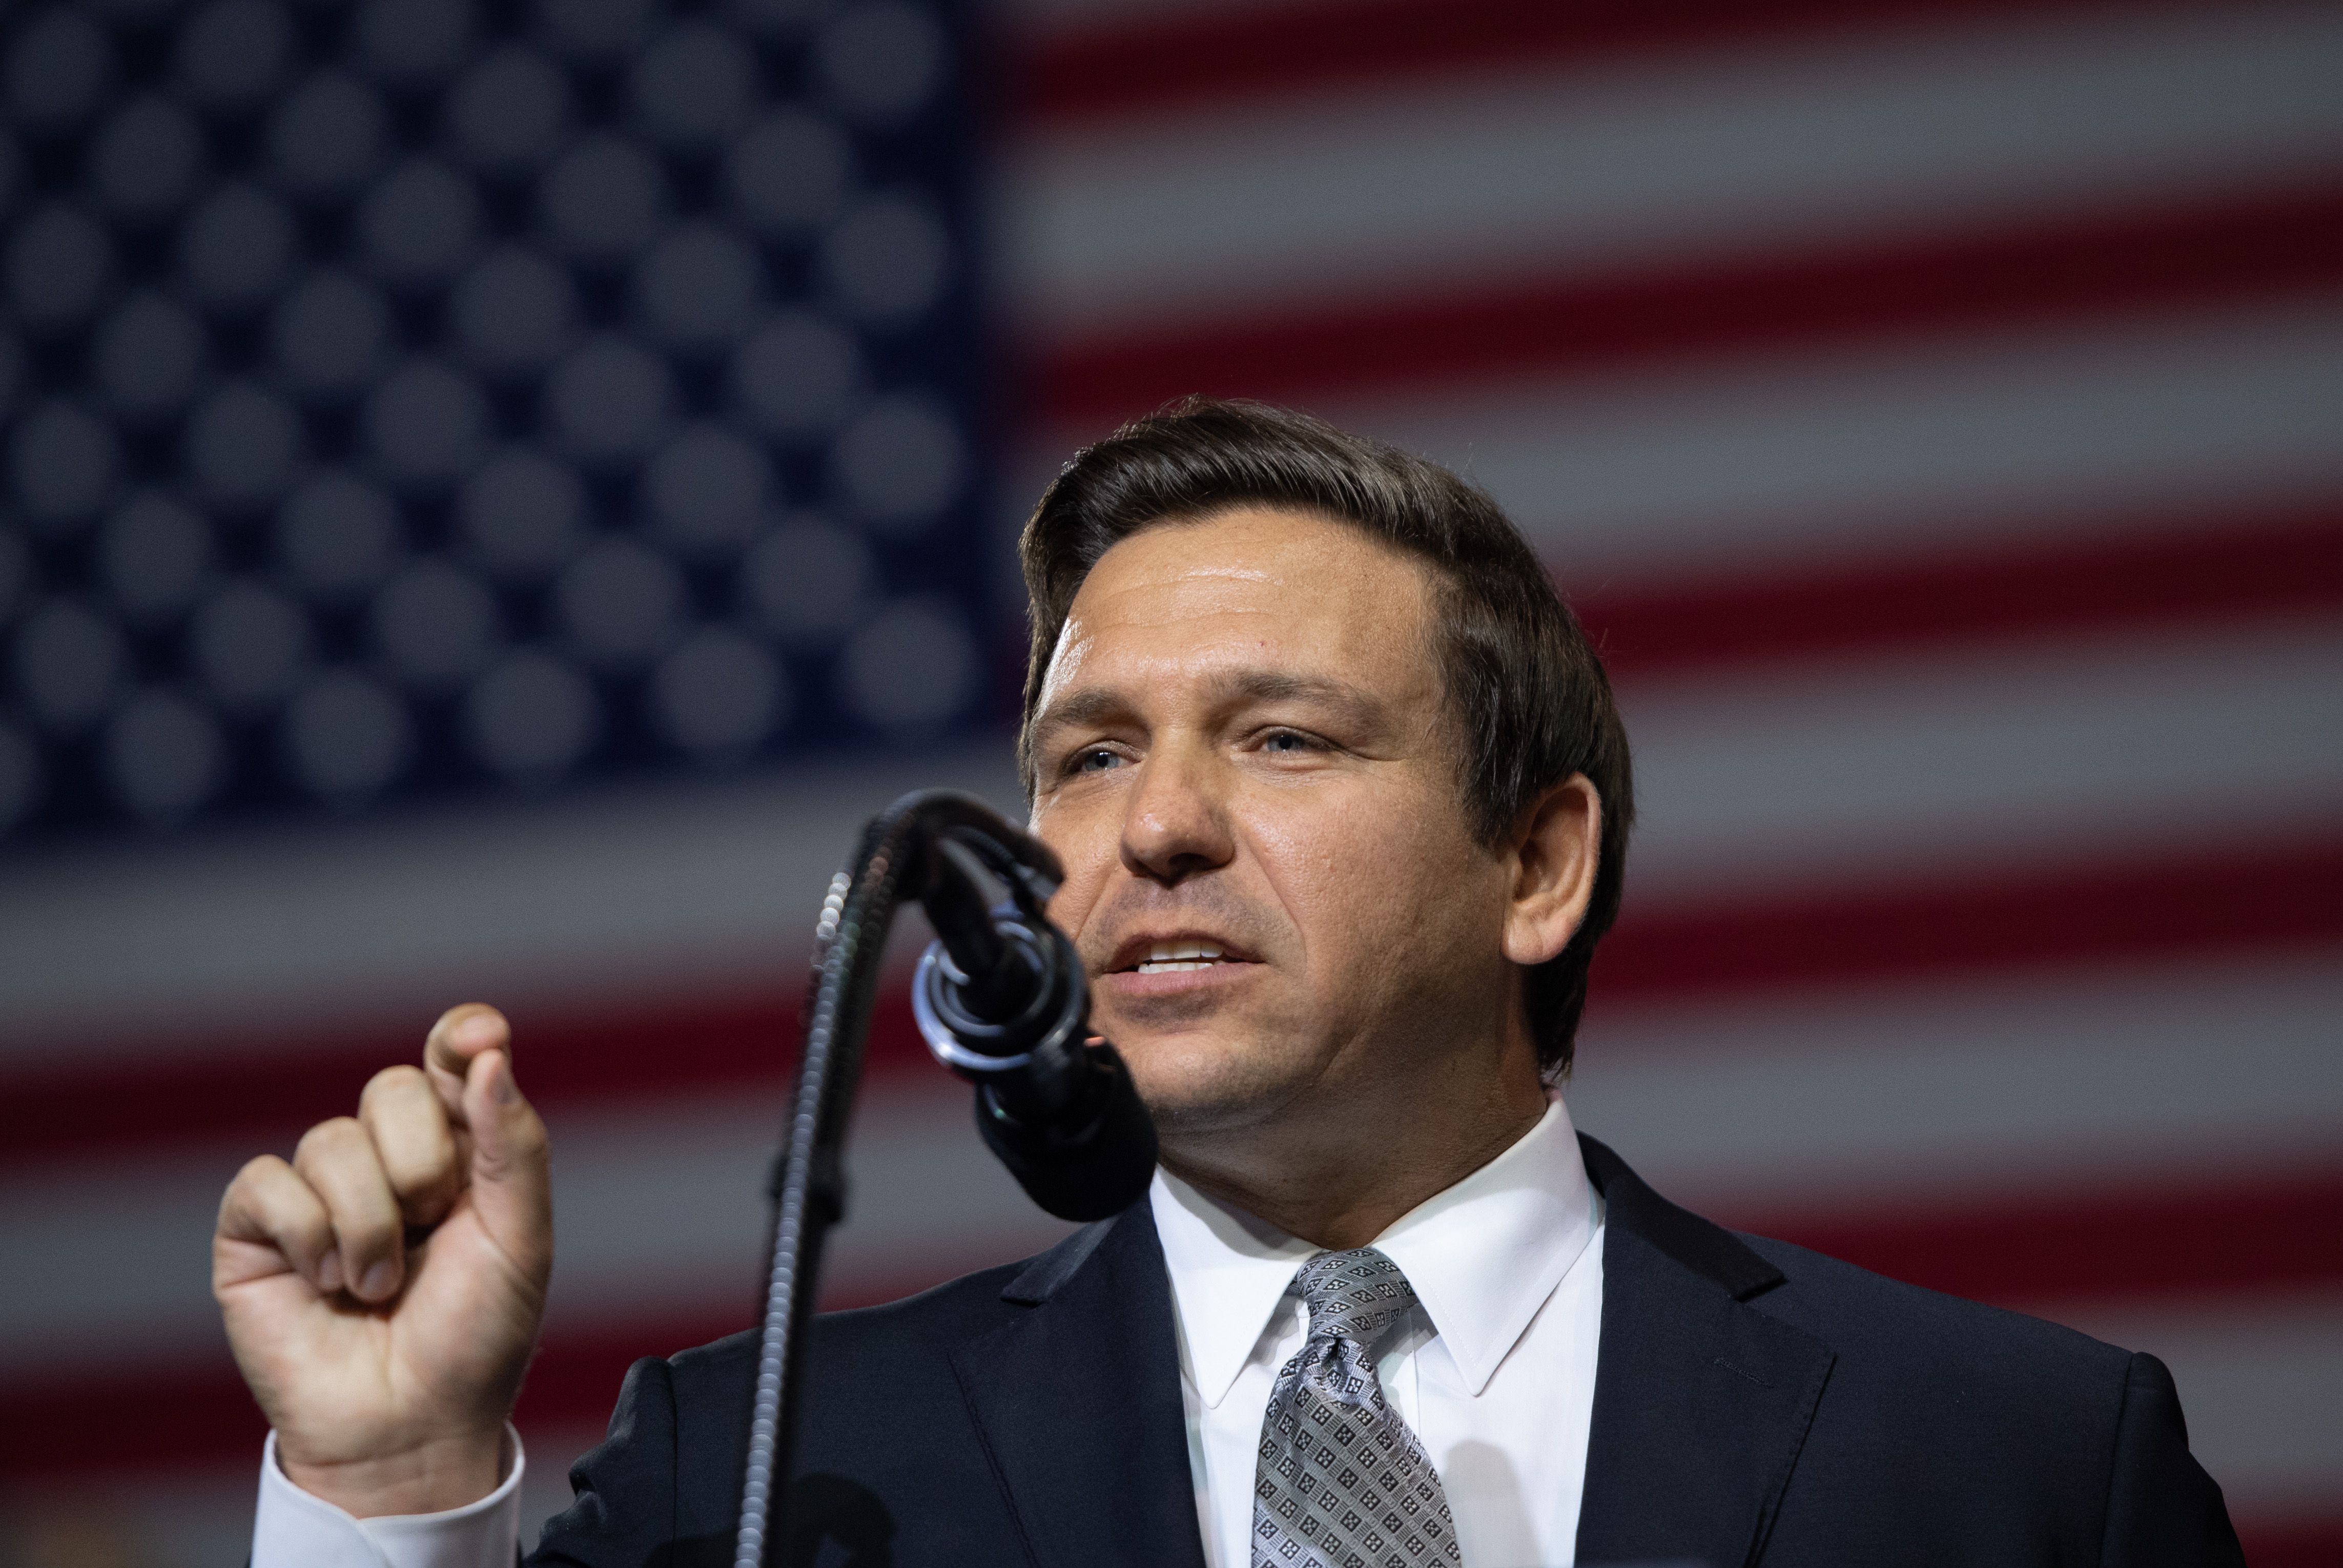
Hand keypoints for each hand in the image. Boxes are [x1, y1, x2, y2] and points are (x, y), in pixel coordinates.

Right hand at [214, 1005, 552, 1516]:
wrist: (413, 1424)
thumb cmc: (475, 1337)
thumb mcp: (521, 1239)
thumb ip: (512, 1145)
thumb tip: (489, 1053)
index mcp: (458, 1148)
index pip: (452, 1056)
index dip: (461, 1036)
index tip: (479, 1038)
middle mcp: (385, 1157)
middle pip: (392, 1087)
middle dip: (422, 1161)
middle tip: (432, 1226)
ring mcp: (317, 1189)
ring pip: (331, 1140)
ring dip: (370, 1223)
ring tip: (380, 1285)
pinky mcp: (255, 1229)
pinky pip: (268, 1182)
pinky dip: (309, 1235)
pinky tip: (326, 1284)